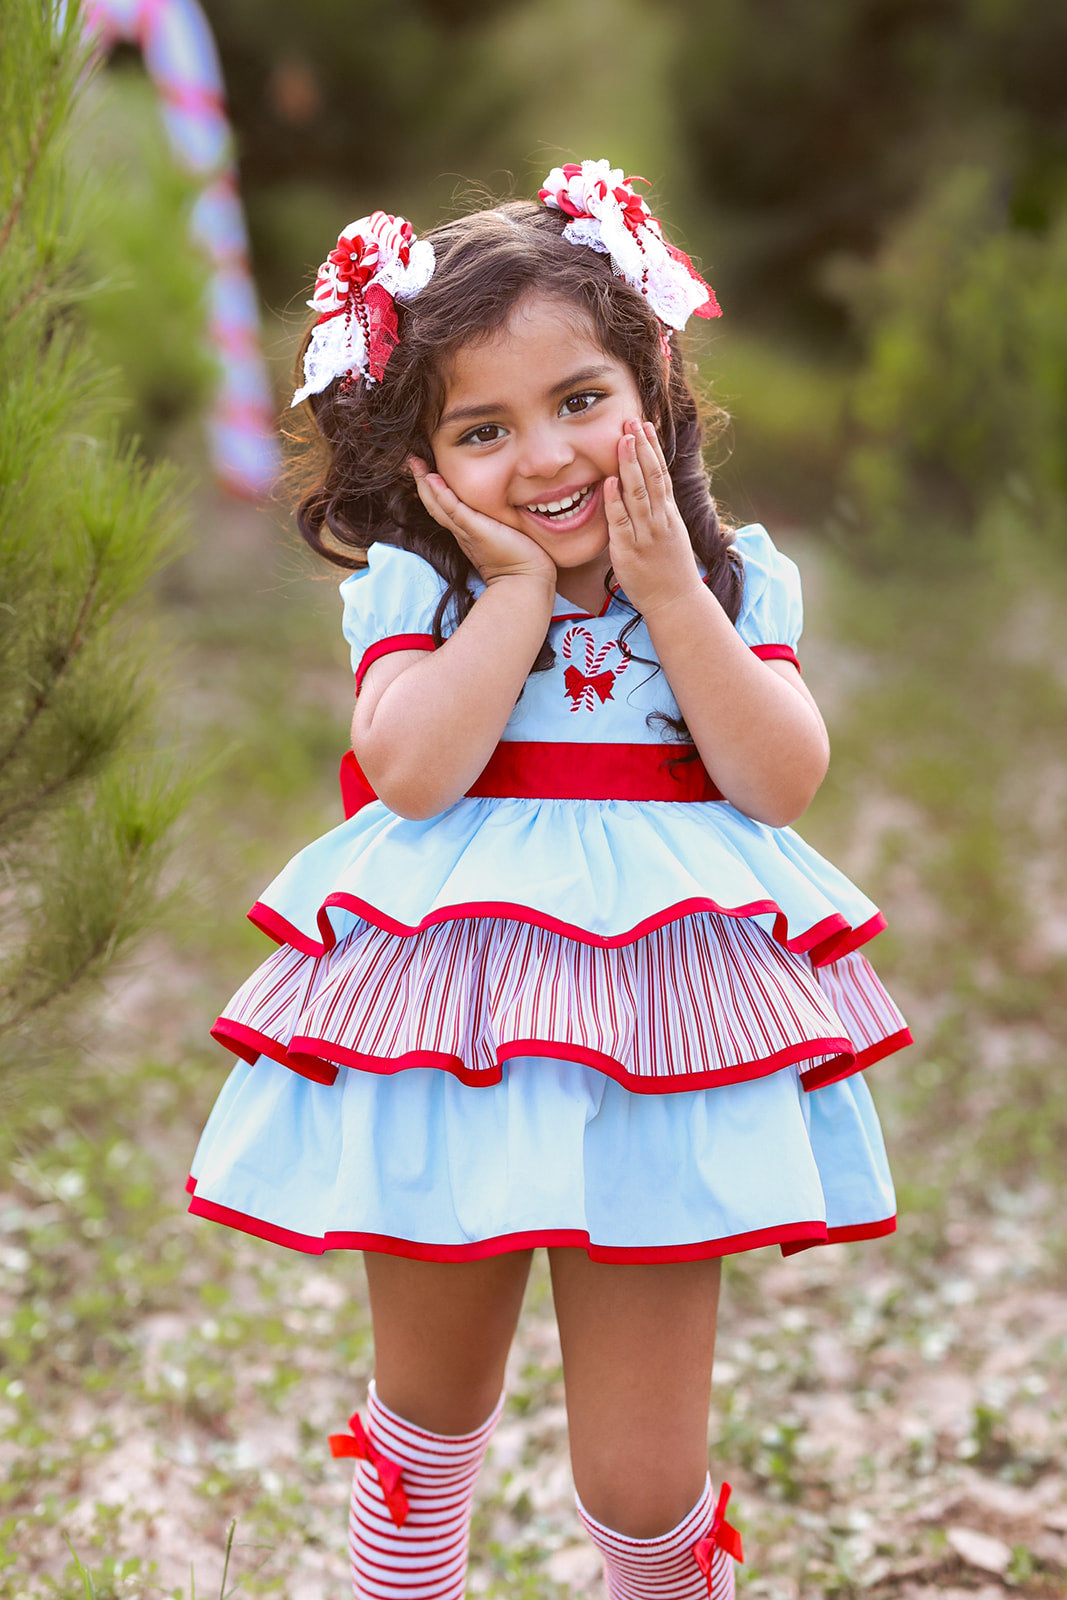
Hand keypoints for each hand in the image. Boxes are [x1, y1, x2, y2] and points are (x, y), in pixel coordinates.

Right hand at [409, 458, 556, 589]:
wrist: (527, 580)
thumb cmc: (522, 560)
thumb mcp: (507, 534)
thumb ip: (501, 522)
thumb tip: (510, 507)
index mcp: (468, 532)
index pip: (444, 507)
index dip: (433, 490)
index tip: (426, 470)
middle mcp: (462, 531)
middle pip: (434, 504)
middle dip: (421, 482)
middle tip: (411, 461)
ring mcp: (466, 532)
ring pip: (438, 506)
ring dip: (424, 484)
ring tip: (414, 463)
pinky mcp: (476, 531)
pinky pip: (453, 510)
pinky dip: (441, 494)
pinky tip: (431, 478)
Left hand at [604, 421, 703, 617]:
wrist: (676, 602)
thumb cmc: (669, 569)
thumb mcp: (668, 534)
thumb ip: (657, 511)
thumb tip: (646, 488)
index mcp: (669, 514)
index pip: (661, 474)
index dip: (652, 448)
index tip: (645, 425)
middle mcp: (660, 520)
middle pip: (651, 477)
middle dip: (641, 447)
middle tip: (631, 420)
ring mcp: (645, 535)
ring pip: (638, 494)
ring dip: (629, 465)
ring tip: (622, 439)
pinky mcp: (629, 551)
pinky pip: (621, 523)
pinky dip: (615, 501)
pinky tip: (609, 481)